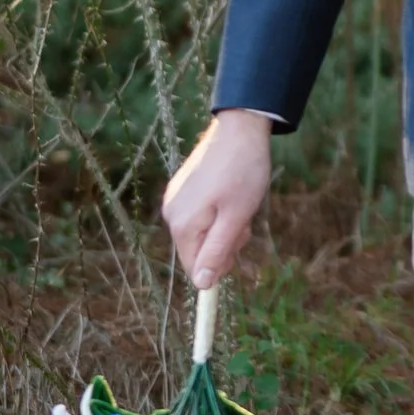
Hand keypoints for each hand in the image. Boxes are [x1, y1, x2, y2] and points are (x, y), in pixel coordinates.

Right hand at [162, 109, 275, 290]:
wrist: (240, 129)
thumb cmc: (242, 173)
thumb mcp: (235, 218)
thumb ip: (217, 252)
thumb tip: (202, 285)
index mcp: (182, 225)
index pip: (196, 269)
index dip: (222, 262)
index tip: (239, 239)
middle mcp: (171, 214)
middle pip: (200, 250)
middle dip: (226, 241)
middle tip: (242, 216)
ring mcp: (175, 200)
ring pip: (203, 233)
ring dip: (225, 226)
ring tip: (239, 201)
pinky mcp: (182, 189)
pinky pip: (201, 216)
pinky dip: (219, 212)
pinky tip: (230, 193)